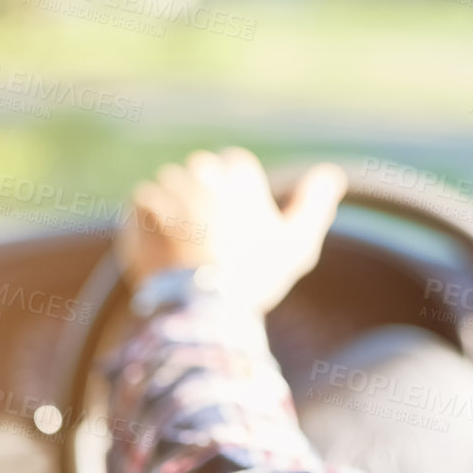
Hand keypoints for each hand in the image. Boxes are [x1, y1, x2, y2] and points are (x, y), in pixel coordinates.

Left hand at [118, 147, 345, 312]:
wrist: (204, 307)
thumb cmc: (255, 277)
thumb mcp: (297, 244)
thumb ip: (314, 205)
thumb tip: (331, 174)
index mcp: (240, 175)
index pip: (234, 164)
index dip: (236, 193)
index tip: (235, 222)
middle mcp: (204, 173)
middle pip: (201, 171)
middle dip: (203, 196)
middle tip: (209, 235)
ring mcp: (170, 189)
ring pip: (170, 185)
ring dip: (173, 207)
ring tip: (183, 244)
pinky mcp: (142, 208)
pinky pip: (140, 203)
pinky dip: (147, 220)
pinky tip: (159, 245)